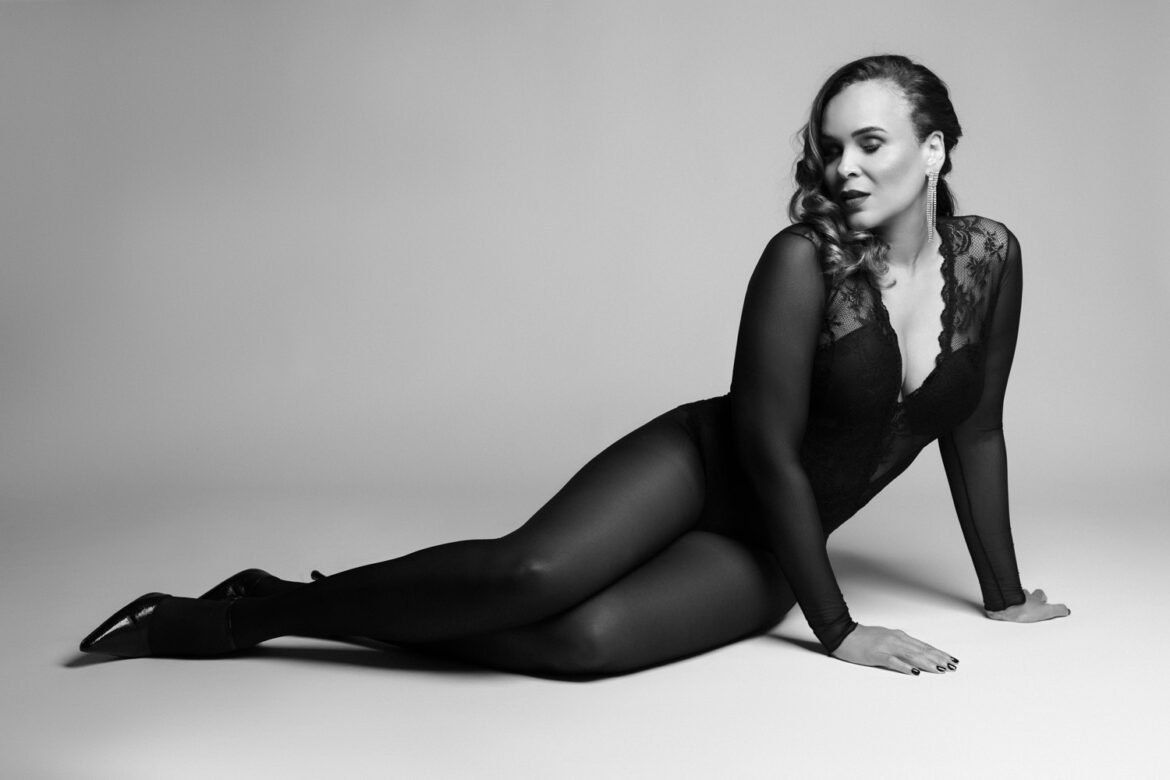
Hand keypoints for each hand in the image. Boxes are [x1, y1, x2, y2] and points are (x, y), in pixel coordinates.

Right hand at [830, 624, 957, 675]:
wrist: (842, 634)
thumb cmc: (861, 638)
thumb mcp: (884, 638)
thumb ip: (899, 644)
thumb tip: (913, 653)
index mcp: (898, 637)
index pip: (923, 646)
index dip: (938, 653)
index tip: (950, 659)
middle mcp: (896, 640)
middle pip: (921, 651)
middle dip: (939, 659)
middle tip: (952, 666)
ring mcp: (886, 647)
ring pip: (912, 656)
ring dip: (928, 663)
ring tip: (941, 669)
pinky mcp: (876, 655)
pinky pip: (893, 661)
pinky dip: (905, 667)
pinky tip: (915, 672)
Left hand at [986, 588, 1069, 621]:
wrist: (1005, 608)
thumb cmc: (1023, 609)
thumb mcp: (1046, 611)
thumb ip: (1058, 610)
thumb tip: (1066, 610)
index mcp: (1033, 598)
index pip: (1040, 593)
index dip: (1042, 596)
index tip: (1043, 598)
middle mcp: (1021, 596)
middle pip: (1026, 593)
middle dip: (1027, 596)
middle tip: (1028, 600)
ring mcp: (1010, 598)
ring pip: (1013, 596)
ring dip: (1015, 599)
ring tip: (1014, 604)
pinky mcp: (1000, 603)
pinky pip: (1001, 601)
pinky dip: (1002, 603)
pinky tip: (1001, 608)